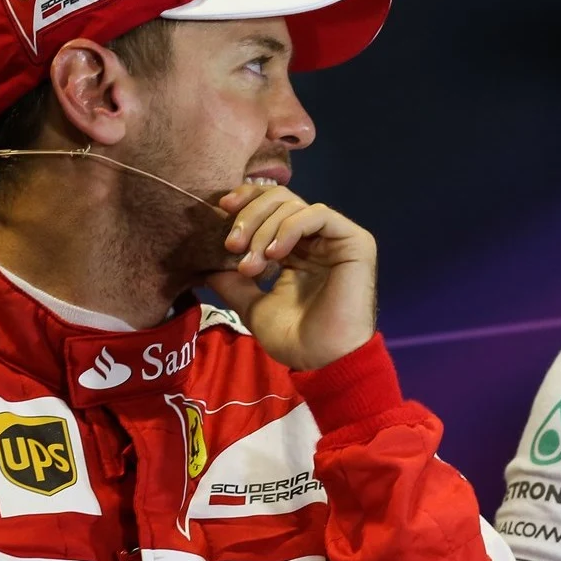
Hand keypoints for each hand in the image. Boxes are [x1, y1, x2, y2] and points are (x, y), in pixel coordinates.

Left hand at [205, 184, 375, 370]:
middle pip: (280, 199)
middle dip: (249, 216)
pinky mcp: (354, 241)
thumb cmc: (294, 339)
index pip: (272, 207)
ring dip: (264, 230)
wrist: (322, 360)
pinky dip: (289, 228)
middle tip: (231, 244)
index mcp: (297, 249)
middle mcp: (317, 238)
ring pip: (294, 205)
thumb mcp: (252, 306)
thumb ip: (232, 282)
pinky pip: (317, 215)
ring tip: (252, 265)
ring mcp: (336, 238)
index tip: (221, 209)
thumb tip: (205, 265)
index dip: (247, 200)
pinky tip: (275, 254)